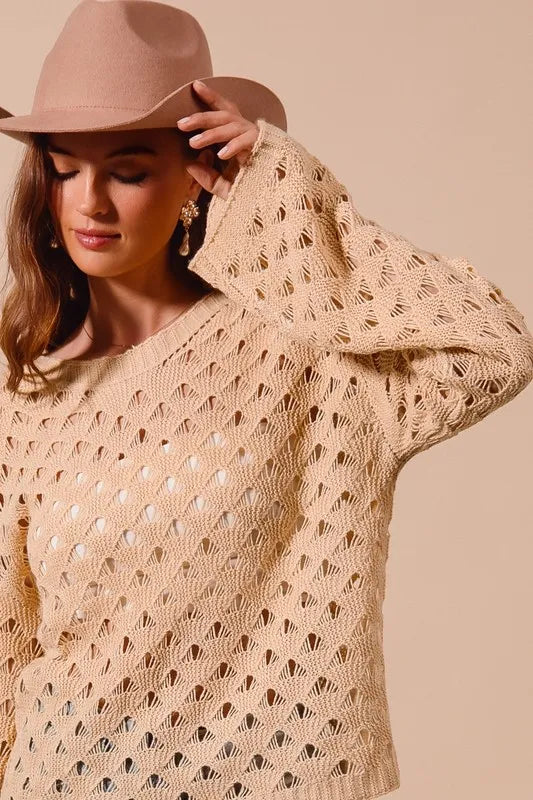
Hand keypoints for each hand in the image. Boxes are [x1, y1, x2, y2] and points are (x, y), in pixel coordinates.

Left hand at [177, 79, 259, 200]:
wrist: (276, 205)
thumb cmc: (252, 195)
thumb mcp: (223, 188)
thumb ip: (208, 178)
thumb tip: (189, 164)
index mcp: (238, 138)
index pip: (224, 114)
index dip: (211, 98)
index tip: (194, 86)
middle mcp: (247, 134)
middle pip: (224, 116)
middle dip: (202, 117)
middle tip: (181, 123)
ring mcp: (257, 140)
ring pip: (232, 127)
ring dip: (212, 133)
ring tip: (194, 142)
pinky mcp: (265, 148)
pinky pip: (247, 142)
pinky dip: (234, 146)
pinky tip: (221, 154)